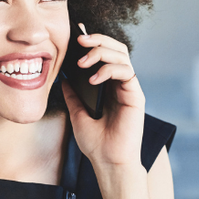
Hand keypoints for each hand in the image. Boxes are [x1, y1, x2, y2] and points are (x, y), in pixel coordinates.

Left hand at [61, 29, 144, 171]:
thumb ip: (73, 95)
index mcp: (108, 86)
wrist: (107, 162)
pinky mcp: (135, 96)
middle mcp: (120, 84)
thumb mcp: (77, 113)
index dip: (94, 42)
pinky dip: (109, 70)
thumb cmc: (95, 143)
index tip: (76, 36)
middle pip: (116, 49)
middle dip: (98, 40)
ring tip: (83, 62)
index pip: (104, 55)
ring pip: (122, 55)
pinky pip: (126, 72)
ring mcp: (129, 89)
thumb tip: (63, 77)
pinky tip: (93, 79)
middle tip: (80, 40)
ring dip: (101, 52)